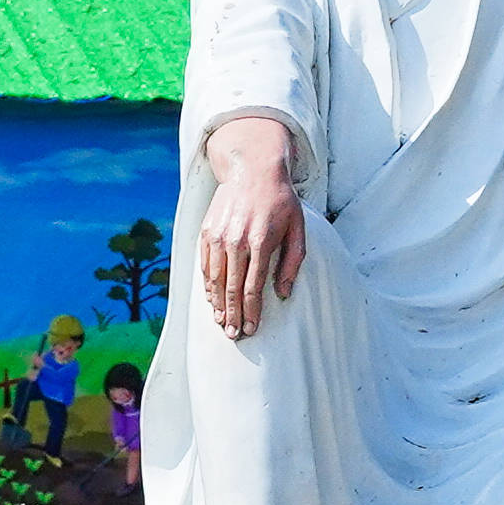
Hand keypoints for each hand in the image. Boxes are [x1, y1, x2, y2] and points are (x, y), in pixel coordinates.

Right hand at [190, 112, 307, 340]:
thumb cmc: (281, 201)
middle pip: (231, 289)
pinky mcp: (207, 231)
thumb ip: (292, 263)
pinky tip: (211, 299)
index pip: (252, 288)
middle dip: (233, 316)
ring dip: (217, 305)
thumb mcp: (298, 229)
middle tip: (234, 335)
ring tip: (221, 322)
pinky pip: (205, 265)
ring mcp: (218, 236)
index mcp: (260, 242)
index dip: (252, 312)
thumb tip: (283, 293)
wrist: (253, 169)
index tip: (252, 328)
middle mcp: (236, 241)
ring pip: (214, 280)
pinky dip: (207, 285)